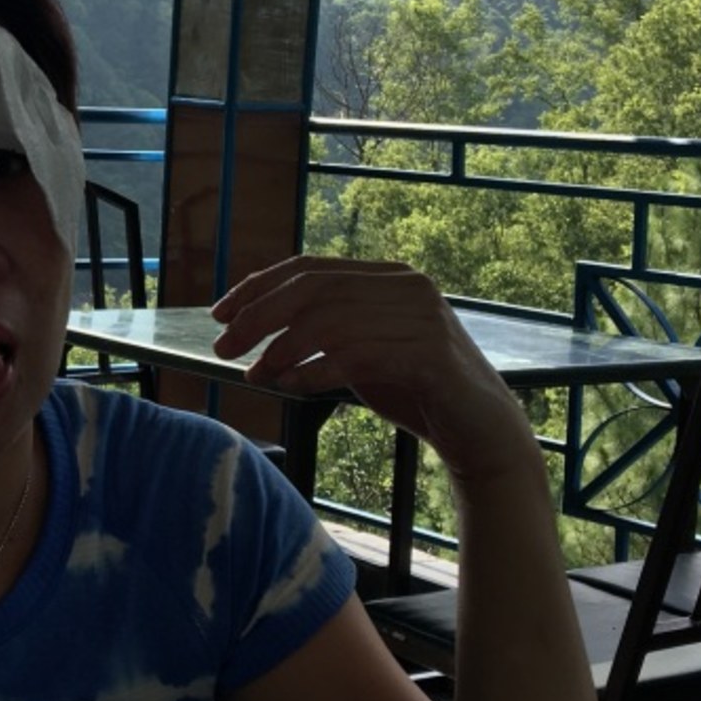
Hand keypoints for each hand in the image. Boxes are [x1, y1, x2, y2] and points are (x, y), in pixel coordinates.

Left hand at [212, 257, 535, 487]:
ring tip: (255, 374)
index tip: (219, 312)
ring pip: (332, 322)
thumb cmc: (414, 392)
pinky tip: (290, 386)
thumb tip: (253, 334)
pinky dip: (315, 371)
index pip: (310, 268)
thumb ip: (323, 333)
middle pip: (314, 289)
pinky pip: (357, 356)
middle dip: (259, 315)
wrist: (480, 432)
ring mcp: (424, 318)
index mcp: (390, 276)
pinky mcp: (432, 355)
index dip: (259, 286)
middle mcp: (409, 287)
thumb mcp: (361, 352)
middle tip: (223, 346)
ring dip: (282, 349)